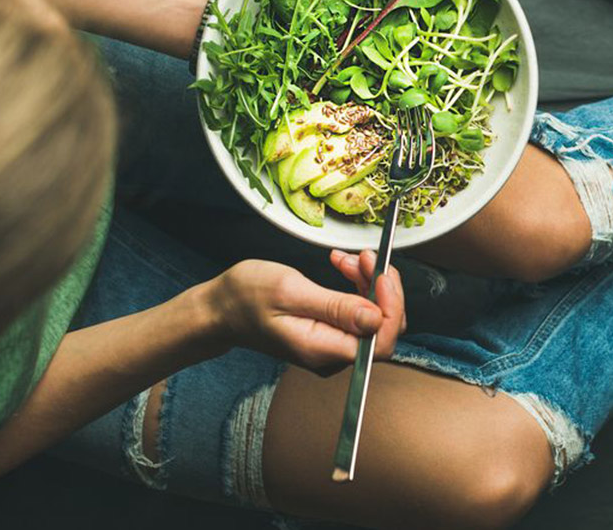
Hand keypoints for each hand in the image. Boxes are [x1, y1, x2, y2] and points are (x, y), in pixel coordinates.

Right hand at [204, 257, 403, 370]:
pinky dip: (358, 286)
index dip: (391, 306)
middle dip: (381, 288)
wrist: (221, 309)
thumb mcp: (289, 291)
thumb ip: (334, 307)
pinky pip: (358, 313)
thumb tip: (374, 318)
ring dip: (368, 282)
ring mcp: (331, 346)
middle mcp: (331, 355)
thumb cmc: (245, 297)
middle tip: (363, 256)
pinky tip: (344, 267)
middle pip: (383, 328)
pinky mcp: (329, 334)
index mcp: (322, 349)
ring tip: (347, 258)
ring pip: (373, 317)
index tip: (381, 274)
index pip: (381, 341)